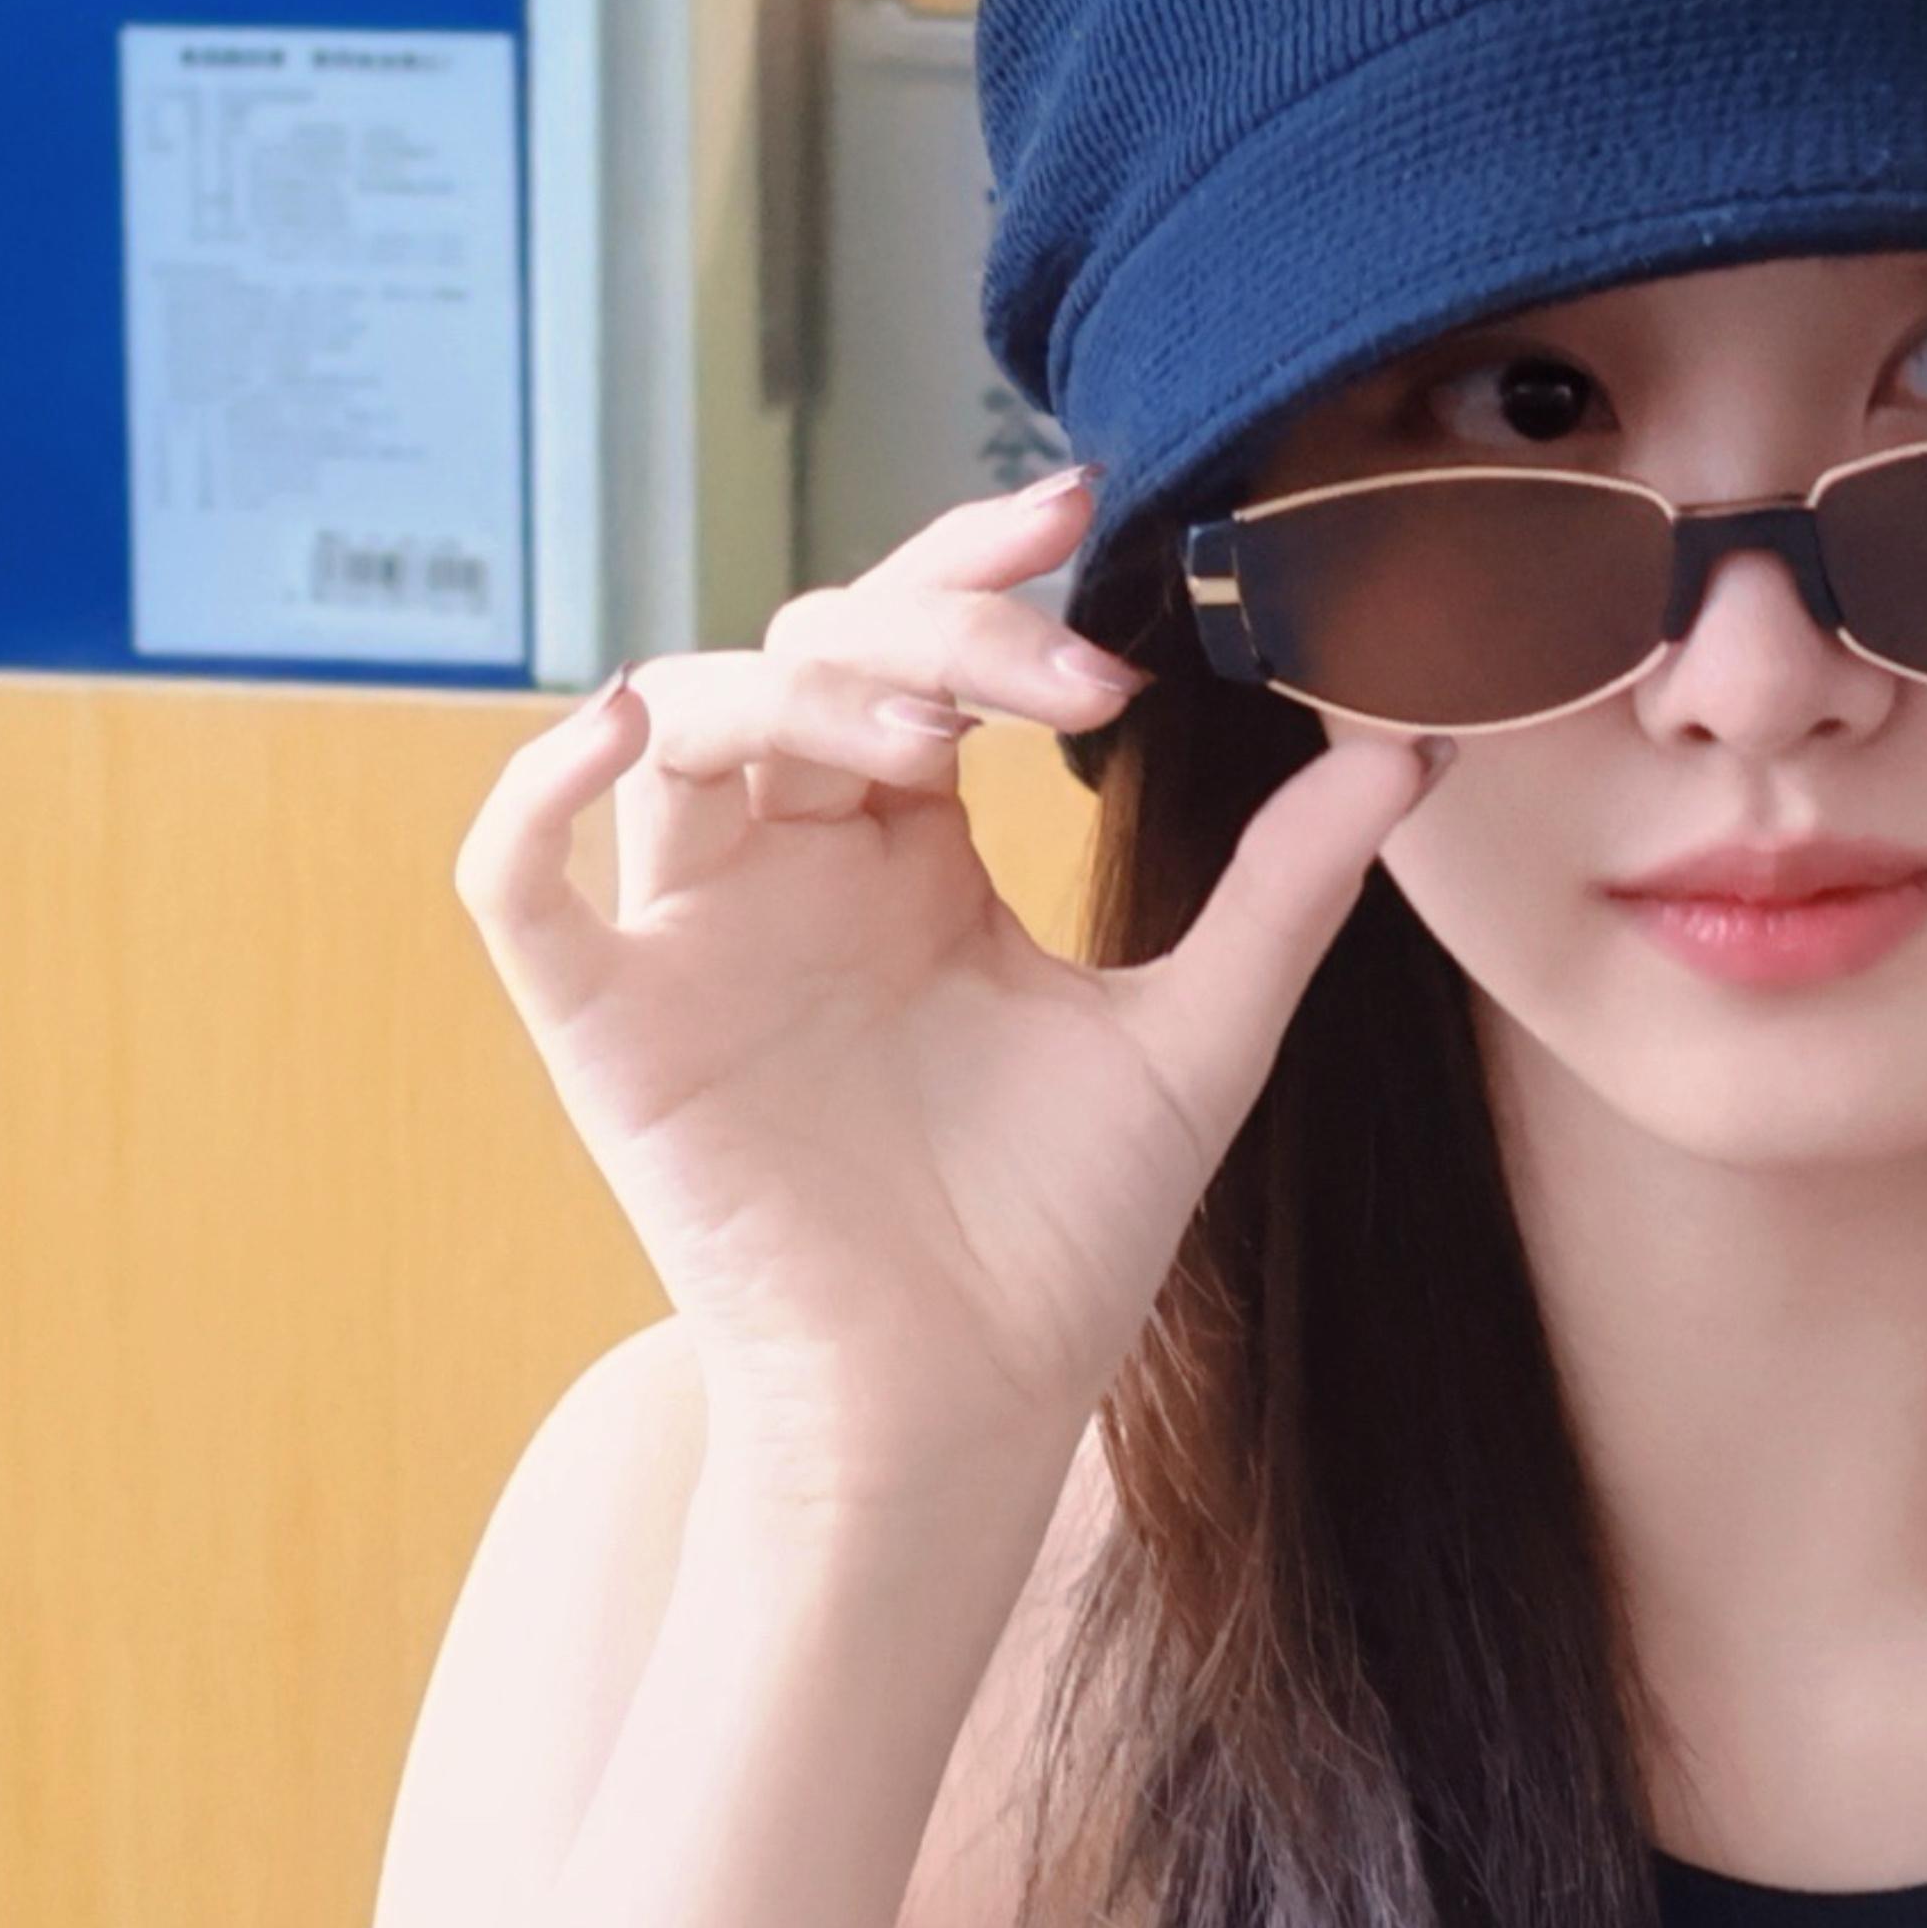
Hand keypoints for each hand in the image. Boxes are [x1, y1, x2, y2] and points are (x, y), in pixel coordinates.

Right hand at [456, 474, 1435, 1516]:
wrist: (968, 1409)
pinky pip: (521, 878)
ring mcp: (689, 940)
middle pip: (809, 659)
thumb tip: (1405, 745)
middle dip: (933, 638)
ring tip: (937, 750)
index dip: (978, 570)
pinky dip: (535, 789)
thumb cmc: (1060, 1241)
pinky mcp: (608, 1028)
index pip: (917, 653)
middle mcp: (790, 871)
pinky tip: (619, 731)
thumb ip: (1284, 889)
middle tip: (1063, 683)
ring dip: (800, 696)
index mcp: (909, 858)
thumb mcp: (1195, 1040)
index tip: (1083, 517)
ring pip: (682, 727)